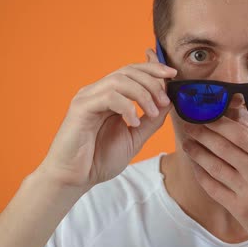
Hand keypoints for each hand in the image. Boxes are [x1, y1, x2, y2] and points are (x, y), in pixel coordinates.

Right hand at [37, 49, 175, 188]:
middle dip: (152, 81)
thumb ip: (152, 119)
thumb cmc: (100, 159)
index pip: (132, 71)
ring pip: (120, 80)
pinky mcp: (81, 108)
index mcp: (110, 96)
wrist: (75, 179)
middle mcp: (97, 92)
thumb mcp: (136, 136)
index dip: (152, 67)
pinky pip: (109, 96)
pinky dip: (127, 107)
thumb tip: (170, 101)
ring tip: (153, 112)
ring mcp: (88, 98)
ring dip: (143, 94)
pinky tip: (133, 122)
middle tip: (165, 100)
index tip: (172, 73)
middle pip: (128, 70)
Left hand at [183, 117, 247, 246]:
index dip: (222, 124)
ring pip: (215, 167)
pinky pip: (214, 189)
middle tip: (191, 125)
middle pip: (224, 148)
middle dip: (204, 134)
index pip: (242, 135)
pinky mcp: (239, 209)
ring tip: (188, 144)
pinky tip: (196, 167)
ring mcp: (247, 193)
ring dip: (198, 153)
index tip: (211, 116)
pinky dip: (202, 176)